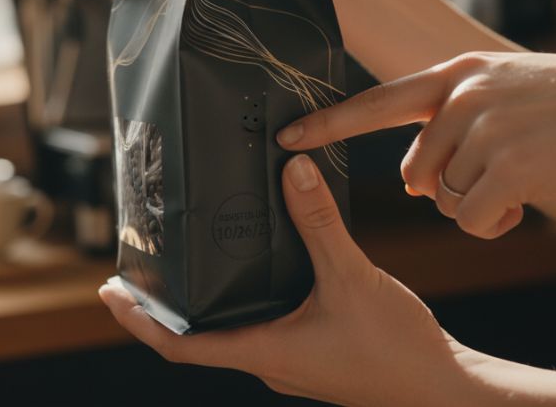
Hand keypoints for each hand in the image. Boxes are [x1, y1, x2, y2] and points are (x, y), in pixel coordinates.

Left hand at [99, 154, 479, 406]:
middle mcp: (269, 363)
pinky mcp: (312, 353)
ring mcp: (290, 362)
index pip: (179, 346)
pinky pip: (261, 327)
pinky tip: (255, 269)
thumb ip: (319, 223)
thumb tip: (292, 171)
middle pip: (196, 339)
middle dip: (161, 308)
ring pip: (229, 333)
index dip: (138, 320)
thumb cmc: (397, 349)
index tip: (109, 293)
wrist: (446, 391)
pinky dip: (241, 302)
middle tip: (137, 269)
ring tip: (184, 263)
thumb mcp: (352, 278)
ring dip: (200, 305)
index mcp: (263, 353)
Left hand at [278, 51, 555, 239]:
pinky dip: (493, 225)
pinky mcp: (510, 164)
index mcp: (456, 74)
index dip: (329, 123)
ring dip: (477, 208)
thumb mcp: (508, 90)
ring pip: (444, 199)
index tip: (285, 137)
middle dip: (446, 191)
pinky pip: (472, 219)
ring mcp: (485, 127)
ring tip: (522, 182)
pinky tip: (523, 207)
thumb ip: (456, 120)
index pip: (376, 102)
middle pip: (415, 172)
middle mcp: (462, 95)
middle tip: (497, 179)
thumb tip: (416, 180)